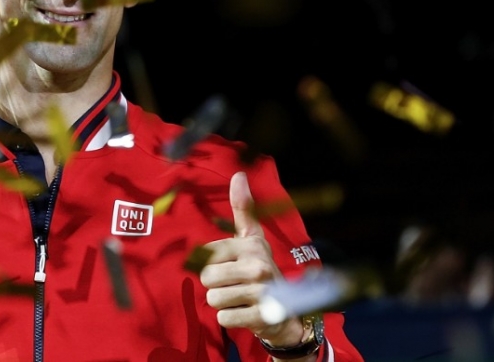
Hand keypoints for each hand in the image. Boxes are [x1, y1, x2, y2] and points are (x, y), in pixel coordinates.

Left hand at [199, 171, 306, 347]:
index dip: (211, 264)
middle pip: (207, 279)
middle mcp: (258, 267)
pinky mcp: (261, 318)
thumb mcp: (252, 238)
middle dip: (215, 286)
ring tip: (239, 298)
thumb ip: (243, 209)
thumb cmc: (259, 268)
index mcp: (251, 245)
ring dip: (222, 302)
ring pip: (213, 299)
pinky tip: (244, 313)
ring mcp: (261, 293)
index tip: (229, 266)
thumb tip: (239, 174)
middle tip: (233, 285)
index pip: (206, 256)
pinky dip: (230, 319)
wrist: (286, 309)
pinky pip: (223, 318)